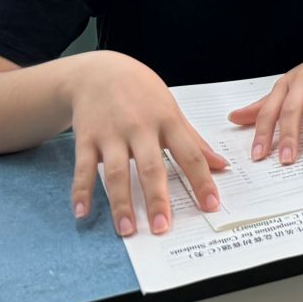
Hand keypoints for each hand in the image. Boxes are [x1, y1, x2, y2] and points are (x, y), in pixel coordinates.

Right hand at [67, 52, 226, 233]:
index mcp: (168, 121)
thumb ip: (194, 141)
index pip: (190, 154)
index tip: (211, 205)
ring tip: (127, 230)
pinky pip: (83, 168)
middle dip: (157, 199)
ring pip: (116, 172)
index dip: (202, 180)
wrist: (100, 71)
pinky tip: (82, 214)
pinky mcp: (86, 138)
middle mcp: (140, 128)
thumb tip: (221, 166)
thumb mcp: (172, 111)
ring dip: (121, 202)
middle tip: (162, 228)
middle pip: (151, 167)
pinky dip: (81, 191)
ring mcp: (111, 134)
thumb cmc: (143, 94)